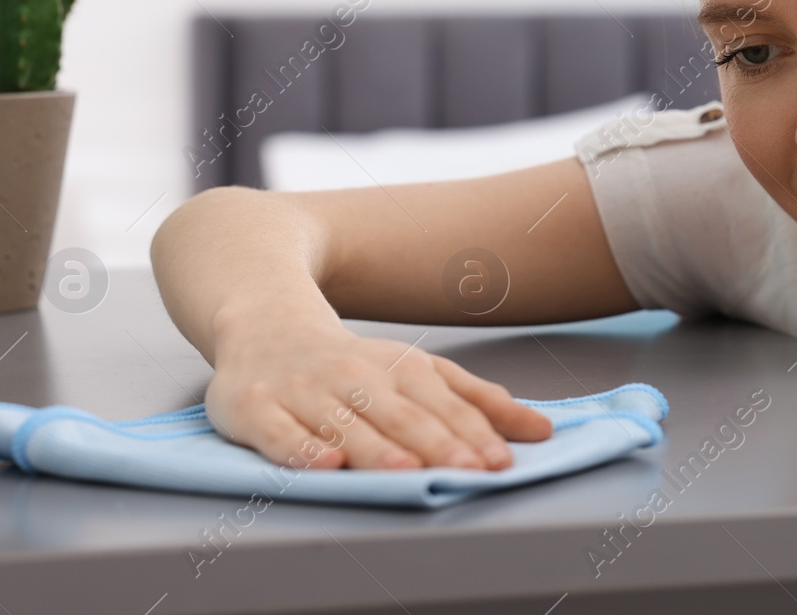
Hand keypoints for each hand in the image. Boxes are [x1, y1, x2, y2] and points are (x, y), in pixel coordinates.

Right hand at [205, 314, 551, 472]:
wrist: (265, 325)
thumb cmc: (354, 363)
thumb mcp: (419, 372)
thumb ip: (477, 401)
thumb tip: (541, 429)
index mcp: (399, 368)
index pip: (442, 404)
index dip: (472, 433)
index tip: (501, 461)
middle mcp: (355, 377)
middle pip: (400, 416)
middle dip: (436, 444)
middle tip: (468, 470)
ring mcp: (304, 393)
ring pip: (345, 425)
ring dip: (377, 449)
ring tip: (407, 471)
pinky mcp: (255, 409)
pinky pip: (280, 433)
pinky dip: (302, 449)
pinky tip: (326, 463)